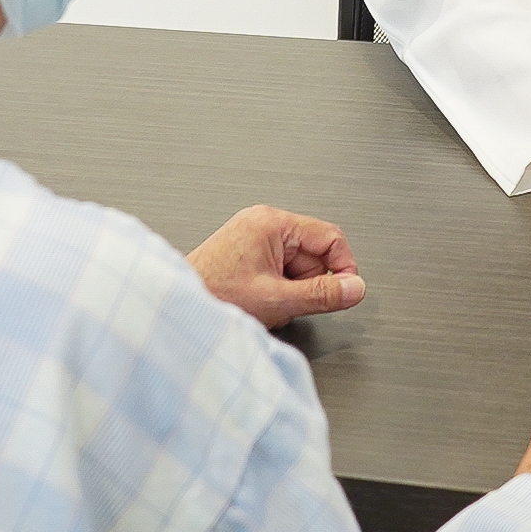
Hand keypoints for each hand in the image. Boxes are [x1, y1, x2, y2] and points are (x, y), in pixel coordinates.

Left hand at [187, 205, 364, 329]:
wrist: (176, 308)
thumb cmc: (213, 295)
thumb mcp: (279, 300)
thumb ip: (323, 294)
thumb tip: (354, 289)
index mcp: (272, 222)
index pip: (331, 237)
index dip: (343, 268)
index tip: (345, 293)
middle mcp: (262, 223)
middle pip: (314, 254)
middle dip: (309, 284)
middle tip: (290, 303)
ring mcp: (253, 238)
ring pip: (297, 267)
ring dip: (292, 291)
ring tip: (267, 304)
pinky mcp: (246, 254)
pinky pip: (279, 271)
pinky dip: (277, 291)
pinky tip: (259, 303)